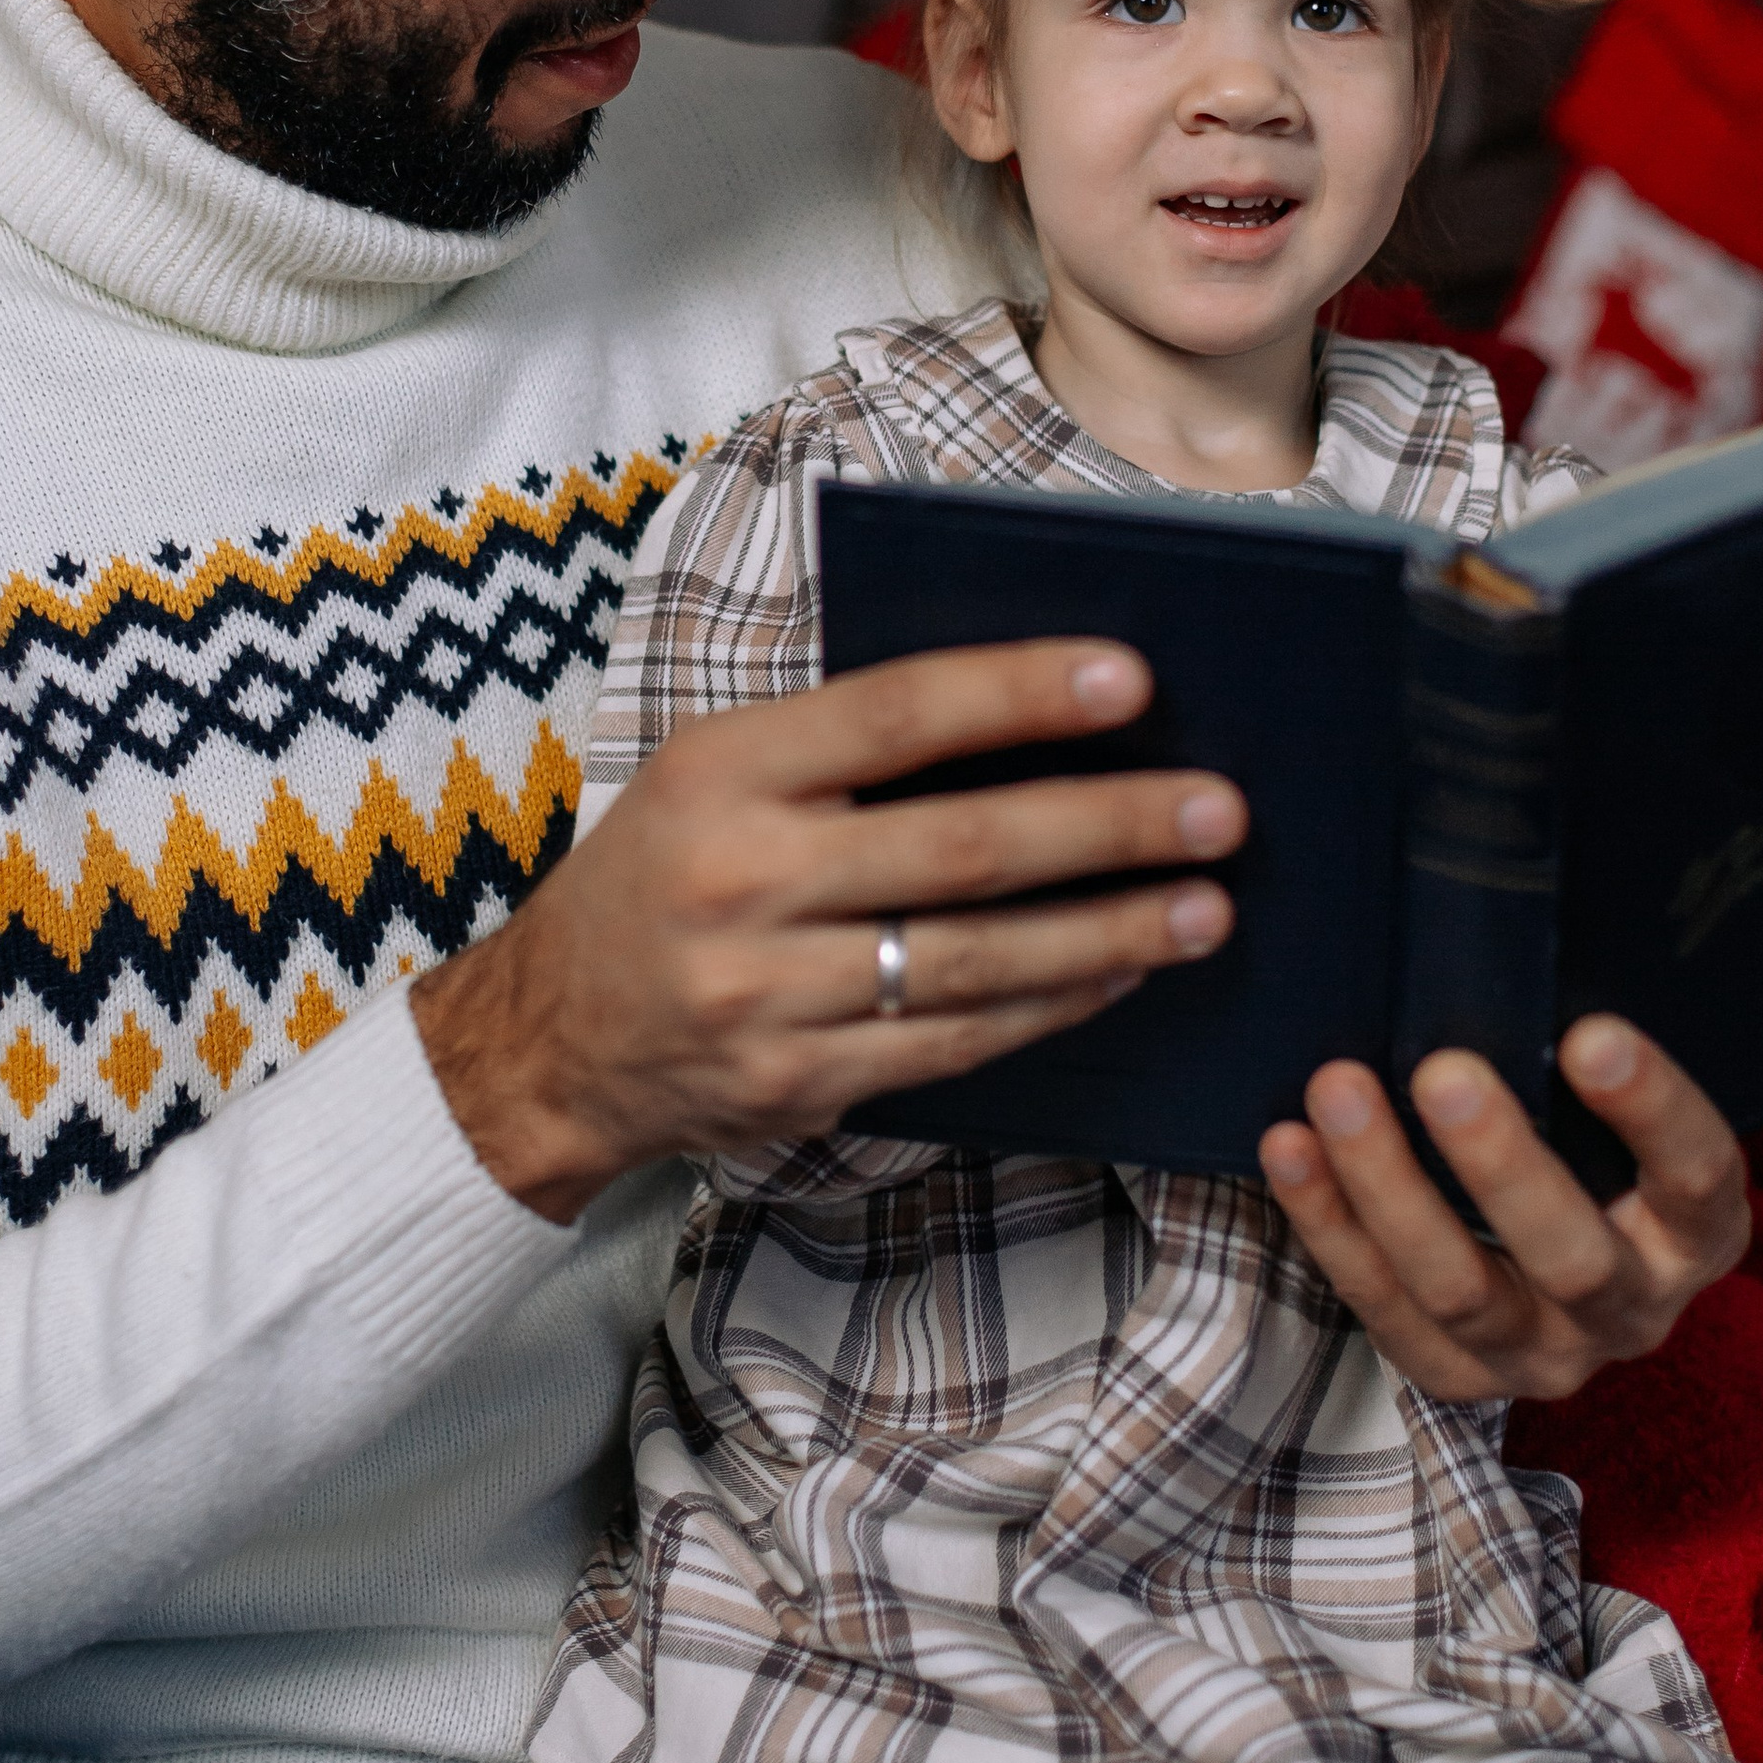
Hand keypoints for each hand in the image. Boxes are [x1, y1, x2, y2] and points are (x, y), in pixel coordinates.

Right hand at [413, 641, 1242, 1221]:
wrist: (543, 1039)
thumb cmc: (659, 876)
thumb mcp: (714, 774)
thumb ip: (842, 746)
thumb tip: (1033, 720)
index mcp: (724, 770)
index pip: (895, 713)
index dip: (1019, 690)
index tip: (1132, 679)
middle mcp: (743, 877)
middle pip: (962, 845)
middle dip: (1109, 827)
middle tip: (1219, 811)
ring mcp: (769, 992)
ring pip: (977, 958)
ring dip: (1109, 931)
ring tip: (1205, 907)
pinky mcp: (799, 1082)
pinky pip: (957, 1041)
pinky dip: (1052, 1006)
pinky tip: (1120, 975)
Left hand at [1257, 1018, 1749, 1402]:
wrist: (1559, 1269)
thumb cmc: (1588, 1150)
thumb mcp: (1613, 1114)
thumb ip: (1585, 1059)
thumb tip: (1511, 938)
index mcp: (1698, 1230)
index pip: (1694, 1173)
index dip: (1650, 1108)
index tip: (1591, 1031)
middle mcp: (1634, 1307)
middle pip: (1572, 1256)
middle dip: (1500, 1163)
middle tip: (1442, 1071)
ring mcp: (1545, 1355)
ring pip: (1462, 1289)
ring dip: (1389, 1188)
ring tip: (1338, 1092)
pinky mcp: (1458, 1376)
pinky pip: (1382, 1307)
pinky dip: (1329, 1224)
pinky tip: (1289, 1149)